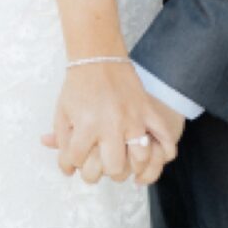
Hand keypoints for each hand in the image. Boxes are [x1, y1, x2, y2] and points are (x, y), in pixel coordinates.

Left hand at [45, 62, 179, 187]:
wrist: (97, 56)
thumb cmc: (79, 85)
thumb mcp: (62, 113)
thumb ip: (62, 143)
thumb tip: (69, 169)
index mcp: (87, 124)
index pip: (79, 161)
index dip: (74, 163)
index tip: (76, 158)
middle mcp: (112, 123)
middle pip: (114, 168)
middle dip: (104, 171)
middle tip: (101, 163)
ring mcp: (134, 117)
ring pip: (141, 159)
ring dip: (131, 166)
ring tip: (124, 161)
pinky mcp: (148, 110)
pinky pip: (165, 137)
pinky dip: (164, 152)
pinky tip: (152, 157)